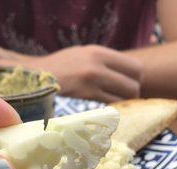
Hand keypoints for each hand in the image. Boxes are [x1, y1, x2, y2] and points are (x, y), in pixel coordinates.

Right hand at [25, 45, 142, 102]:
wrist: (39, 75)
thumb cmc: (63, 66)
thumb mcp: (85, 54)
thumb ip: (104, 61)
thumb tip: (126, 72)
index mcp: (100, 52)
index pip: (135, 67)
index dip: (137, 79)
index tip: (131, 84)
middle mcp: (98, 65)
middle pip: (133, 84)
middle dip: (133, 93)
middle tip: (125, 98)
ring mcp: (92, 81)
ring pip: (124, 97)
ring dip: (124, 103)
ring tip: (116, 104)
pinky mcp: (85, 96)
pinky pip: (109, 104)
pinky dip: (112, 108)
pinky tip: (105, 108)